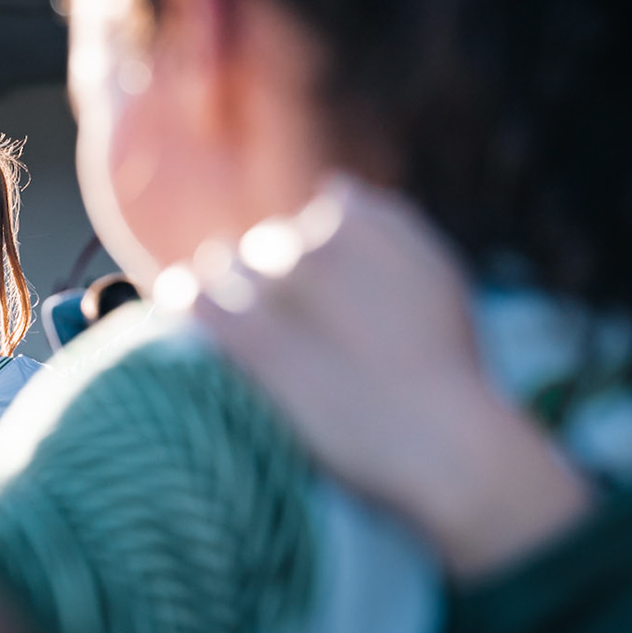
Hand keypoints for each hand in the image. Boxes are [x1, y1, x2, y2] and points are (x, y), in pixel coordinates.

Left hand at [194, 178, 592, 577]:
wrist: (440, 441)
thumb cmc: (447, 366)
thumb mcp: (438, 275)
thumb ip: (390, 224)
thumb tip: (335, 191)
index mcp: (358, 225)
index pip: (312, 223)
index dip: (311, 261)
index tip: (319, 297)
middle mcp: (315, 247)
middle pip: (265, 247)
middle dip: (268, 278)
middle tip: (285, 325)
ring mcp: (280, 293)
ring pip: (224, 268)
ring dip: (226, 289)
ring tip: (233, 320)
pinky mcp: (253, 342)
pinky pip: (198, 303)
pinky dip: (186, 302)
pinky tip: (184, 309)